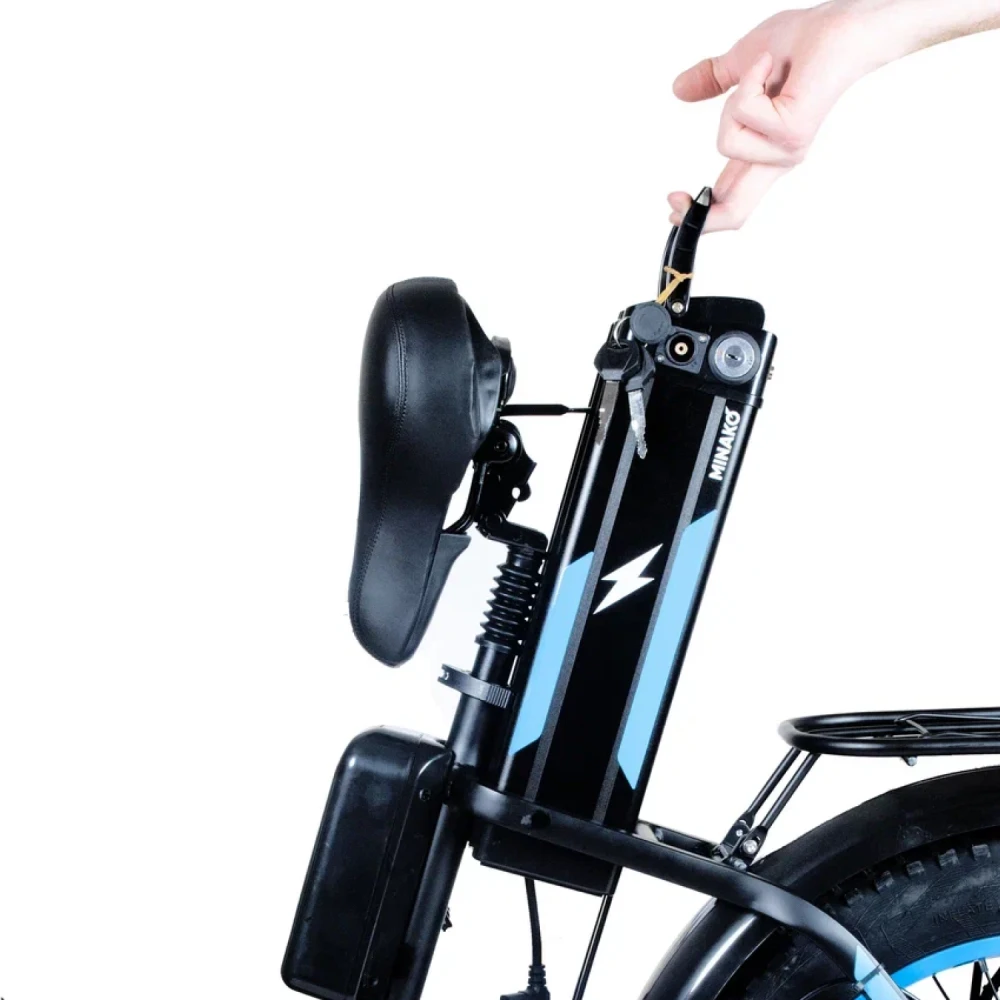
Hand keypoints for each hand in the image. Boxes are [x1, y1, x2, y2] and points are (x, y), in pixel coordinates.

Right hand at [669, 3, 872, 231]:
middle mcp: (775, 159)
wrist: (838, 27)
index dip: (697, 216)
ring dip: (734, 101)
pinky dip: (749, 80)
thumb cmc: (802, 43)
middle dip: (697, 215)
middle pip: (735, 213)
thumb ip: (711, 82)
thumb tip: (679, 89)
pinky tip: (769, 66)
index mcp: (760, 153)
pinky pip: (744, 113)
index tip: (670, 207)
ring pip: (726, 142)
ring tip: (760, 75)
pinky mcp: (793, 133)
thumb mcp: (739, 67)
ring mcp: (786, 151)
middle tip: (671, 199)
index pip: (730, 201)